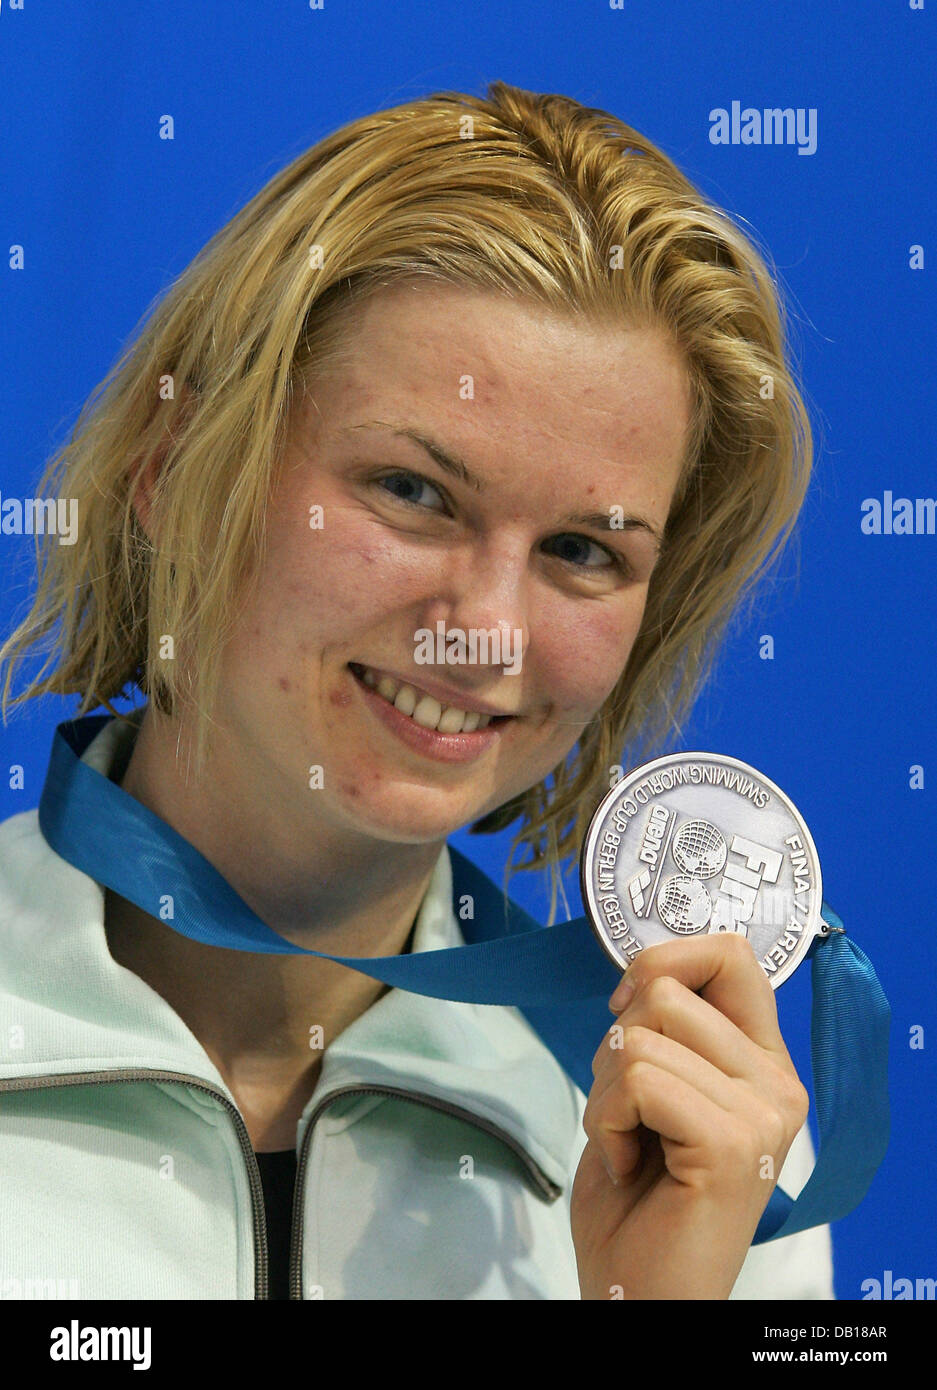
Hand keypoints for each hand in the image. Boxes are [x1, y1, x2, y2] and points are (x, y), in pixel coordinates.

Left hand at [569, 932, 808, 1299]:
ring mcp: (762, 1115)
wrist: (637, 1294)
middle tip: (626, 1111)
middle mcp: (777, 1084)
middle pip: (668, 988)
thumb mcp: (653, 1091)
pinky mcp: (733, 1145)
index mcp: (763, 1063)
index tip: (627, 1012)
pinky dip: (605, 1120)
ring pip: (643, 1034)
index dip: (662, 963)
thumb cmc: (636, 1199)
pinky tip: (625, 1164)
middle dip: (615, 1041)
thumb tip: (643, 972)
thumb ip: (667, 1031)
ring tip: (627, 1143)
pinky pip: (637, 1080)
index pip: (731, 955)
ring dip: (604, 1090)